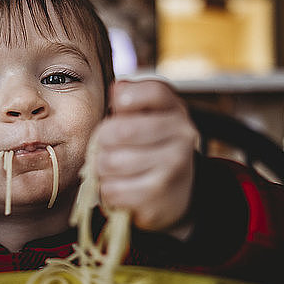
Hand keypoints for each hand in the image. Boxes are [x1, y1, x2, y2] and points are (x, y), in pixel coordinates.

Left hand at [95, 80, 198, 239]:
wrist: (174, 192)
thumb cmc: (147, 147)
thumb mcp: (142, 118)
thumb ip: (127, 101)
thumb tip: (118, 89)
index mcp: (175, 109)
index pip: (153, 92)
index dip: (127, 97)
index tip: (118, 108)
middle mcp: (182, 135)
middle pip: (120, 130)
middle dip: (101, 141)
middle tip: (104, 146)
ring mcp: (174, 165)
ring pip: (111, 162)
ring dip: (102, 168)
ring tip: (112, 168)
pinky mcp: (159, 195)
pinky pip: (113, 189)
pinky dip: (108, 190)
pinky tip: (121, 186)